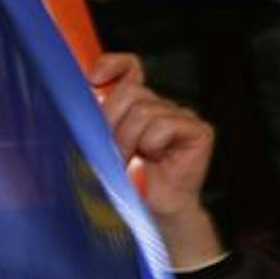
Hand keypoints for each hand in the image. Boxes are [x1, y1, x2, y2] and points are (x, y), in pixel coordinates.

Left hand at [91, 53, 222, 268]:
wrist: (148, 213)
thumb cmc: (122, 182)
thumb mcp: (98, 146)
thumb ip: (93, 120)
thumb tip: (80, 100)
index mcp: (135, 106)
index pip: (130, 68)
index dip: (114, 65)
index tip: (94, 78)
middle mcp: (160, 106)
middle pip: (130, 92)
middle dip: (113, 123)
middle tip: (114, 151)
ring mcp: (181, 116)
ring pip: (145, 111)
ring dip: (129, 140)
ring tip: (132, 160)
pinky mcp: (199, 131)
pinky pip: (164, 125)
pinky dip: (152, 144)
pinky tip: (155, 159)